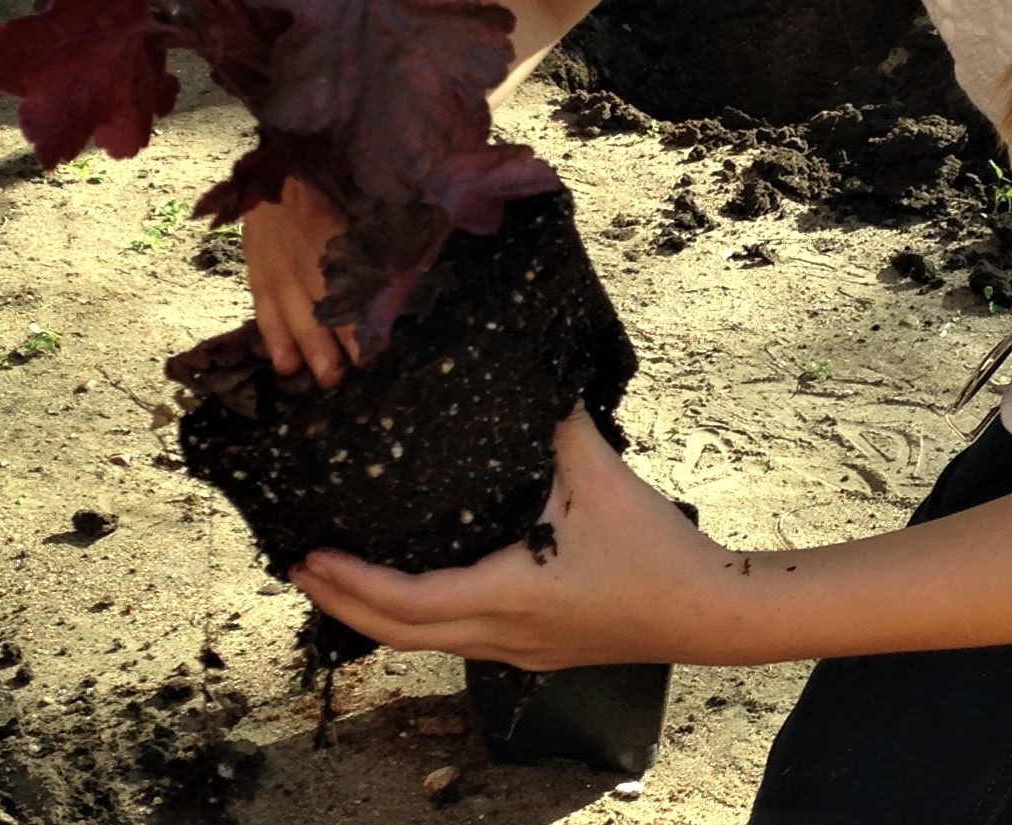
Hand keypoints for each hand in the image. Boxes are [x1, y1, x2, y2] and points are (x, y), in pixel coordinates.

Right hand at [242, 176, 356, 386]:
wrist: (270, 169)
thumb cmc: (321, 183)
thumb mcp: (352, 198)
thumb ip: (374, 233)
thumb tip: (403, 267)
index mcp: (330, 233)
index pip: (349, 280)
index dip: (360, 312)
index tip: (375, 341)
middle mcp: (302, 256)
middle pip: (320, 303)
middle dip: (335, 340)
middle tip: (351, 370)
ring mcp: (276, 268)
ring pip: (292, 314)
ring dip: (308, 348)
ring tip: (326, 377)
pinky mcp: (257, 273)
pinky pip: (264, 310)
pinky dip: (273, 338)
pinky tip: (284, 363)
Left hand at [290, 410, 748, 669]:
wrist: (711, 611)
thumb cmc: (655, 547)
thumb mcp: (598, 471)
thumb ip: (553, 417)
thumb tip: (517, 362)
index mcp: (509, 593)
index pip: (407, 601)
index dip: (351, 583)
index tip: (309, 554)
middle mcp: (504, 635)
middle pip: (400, 635)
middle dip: (342, 603)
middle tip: (300, 566)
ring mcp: (520, 651)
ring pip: (427, 645)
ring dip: (376, 615)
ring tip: (340, 577)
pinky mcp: (538, 651)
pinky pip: (456, 641)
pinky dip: (417, 619)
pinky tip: (413, 588)